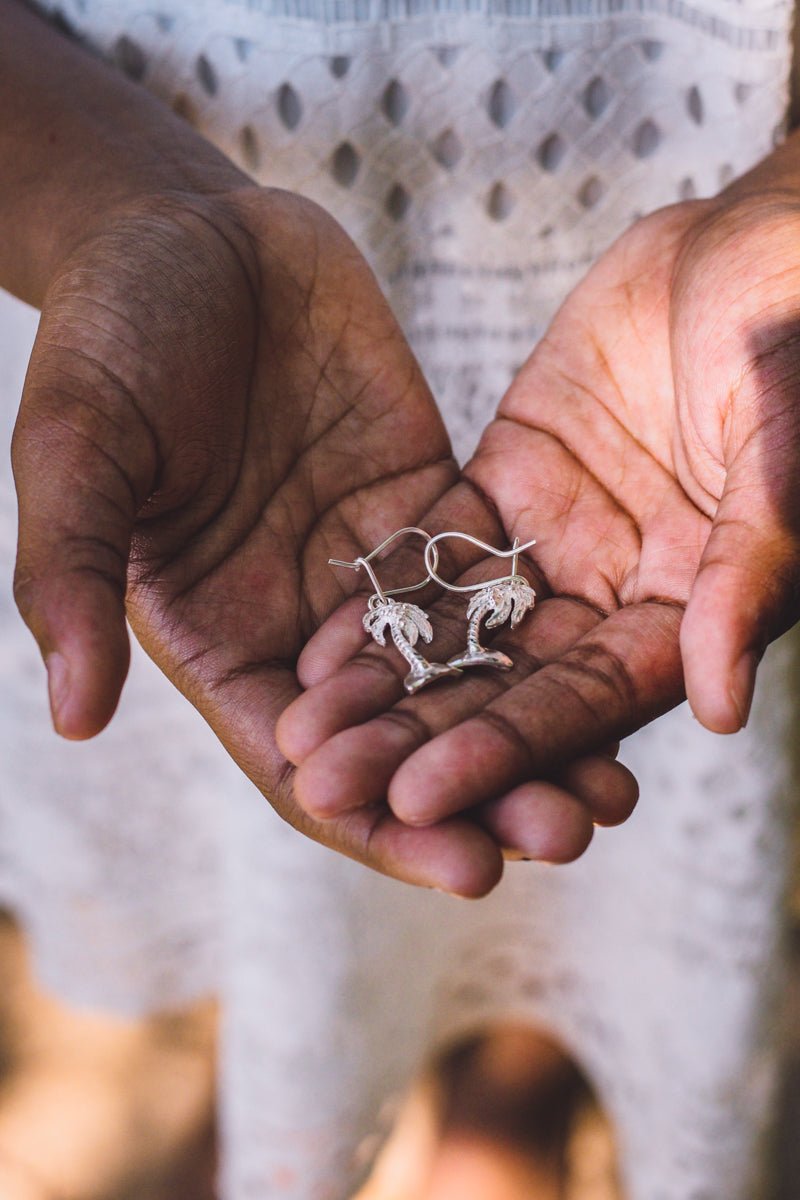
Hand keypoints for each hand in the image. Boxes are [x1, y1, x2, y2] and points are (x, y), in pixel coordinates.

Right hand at [5, 0, 635, 892]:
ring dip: (534, 732)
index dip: (381, 820)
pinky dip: (547, 630)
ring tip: (613, 788)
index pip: (304, 762)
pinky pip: (494, 578)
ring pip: (461, 670)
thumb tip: (71, 718)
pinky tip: (617, 664)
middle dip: (482, 793)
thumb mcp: (78, 448)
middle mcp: (300, 622)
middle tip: (567, 834)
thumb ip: (73, 574)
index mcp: (218, 638)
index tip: (466, 868)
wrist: (187, 231)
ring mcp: (370, 564)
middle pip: (401, 735)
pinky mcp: (428, 501)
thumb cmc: (111, 335)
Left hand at [279, 165, 799, 827]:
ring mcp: (558, 545)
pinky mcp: (509, 486)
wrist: (748, 247)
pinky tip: (314, 639)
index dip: (505, 754)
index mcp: (694, 612)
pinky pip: (437, 550)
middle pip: (509, 685)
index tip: (416, 801)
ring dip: (383, 682)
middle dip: (418, 738)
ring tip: (298, 731)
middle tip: (324, 784)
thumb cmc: (791, 338)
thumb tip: (721, 709)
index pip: (590, 704)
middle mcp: (619, 598)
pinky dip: (381, 594)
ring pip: (462, 628)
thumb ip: (749, 570)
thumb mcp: (782, 448)